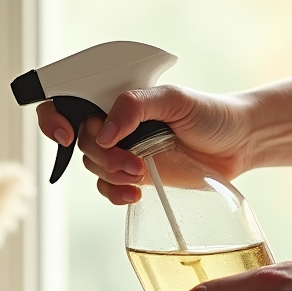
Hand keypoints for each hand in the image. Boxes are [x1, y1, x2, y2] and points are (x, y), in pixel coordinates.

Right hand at [36, 85, 252, 203]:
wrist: (237, 143)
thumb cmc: (209, 112)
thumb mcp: (174, 99)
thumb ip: (135, 106)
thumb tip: (104, 132)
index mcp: (114, 96)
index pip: (66, 100)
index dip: (54, 117)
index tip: (67, 134)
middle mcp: (112, 121)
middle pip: (79, 140)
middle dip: (101, 155)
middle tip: (131, 161)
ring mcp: (121, 149)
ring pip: (92, 166)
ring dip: (112, 174)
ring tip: (141, 173)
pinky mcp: (132, 175)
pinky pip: (107, 187)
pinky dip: (114, 193)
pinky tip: (135, 194)